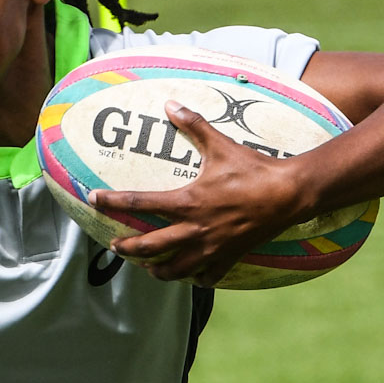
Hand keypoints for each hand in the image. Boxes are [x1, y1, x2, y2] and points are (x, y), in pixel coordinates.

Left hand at [90, 100, 310, 285]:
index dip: (111, 201)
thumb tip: (171, 103)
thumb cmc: (254, 169)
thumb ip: (193, 125)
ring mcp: (211, 247)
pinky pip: (206, 277)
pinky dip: (195, 279)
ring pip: (174, 270)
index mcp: (187, 201)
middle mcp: (194, 229)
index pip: (138, 202)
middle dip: (127, 247)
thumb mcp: (220, 145)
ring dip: (157, 269)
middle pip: (148, 246)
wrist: (289, 194)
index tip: (94, 199)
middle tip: (115, 245)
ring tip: (147, 267)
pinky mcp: (228, 257)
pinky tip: (190, 275)